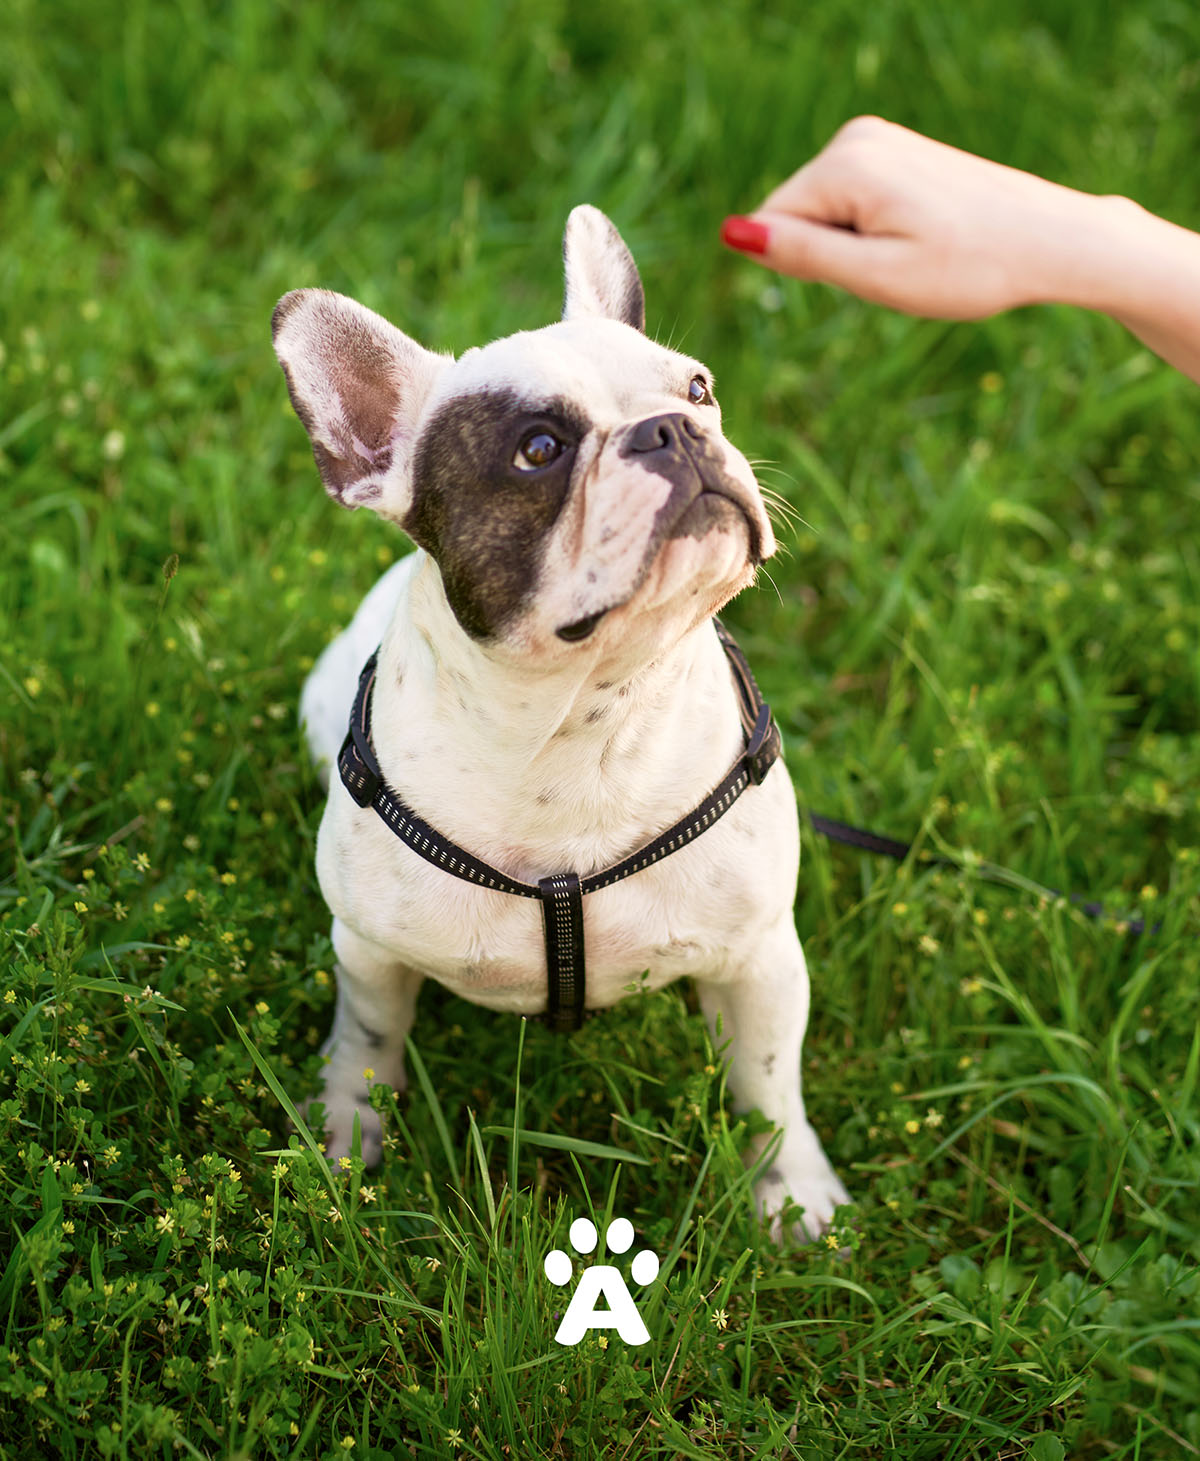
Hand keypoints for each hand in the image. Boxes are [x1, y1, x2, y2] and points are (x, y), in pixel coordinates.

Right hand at [722, 116, 1123, 319]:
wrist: (1051, 240)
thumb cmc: (970, 267)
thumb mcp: (877, 276)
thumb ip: (801, 253)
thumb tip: (731, 233)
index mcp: (845, 164)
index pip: (774, 227)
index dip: (812, 268)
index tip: (873, 271)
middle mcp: (856, 137)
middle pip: (798, 216)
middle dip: (836, 255)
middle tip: (901, 266)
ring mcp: (877, 138)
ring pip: (826, 213)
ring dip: (859, 246)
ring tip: (918, 250)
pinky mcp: (894, 148)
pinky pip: (853, 203)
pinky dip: (879, 230)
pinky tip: (925, 234)